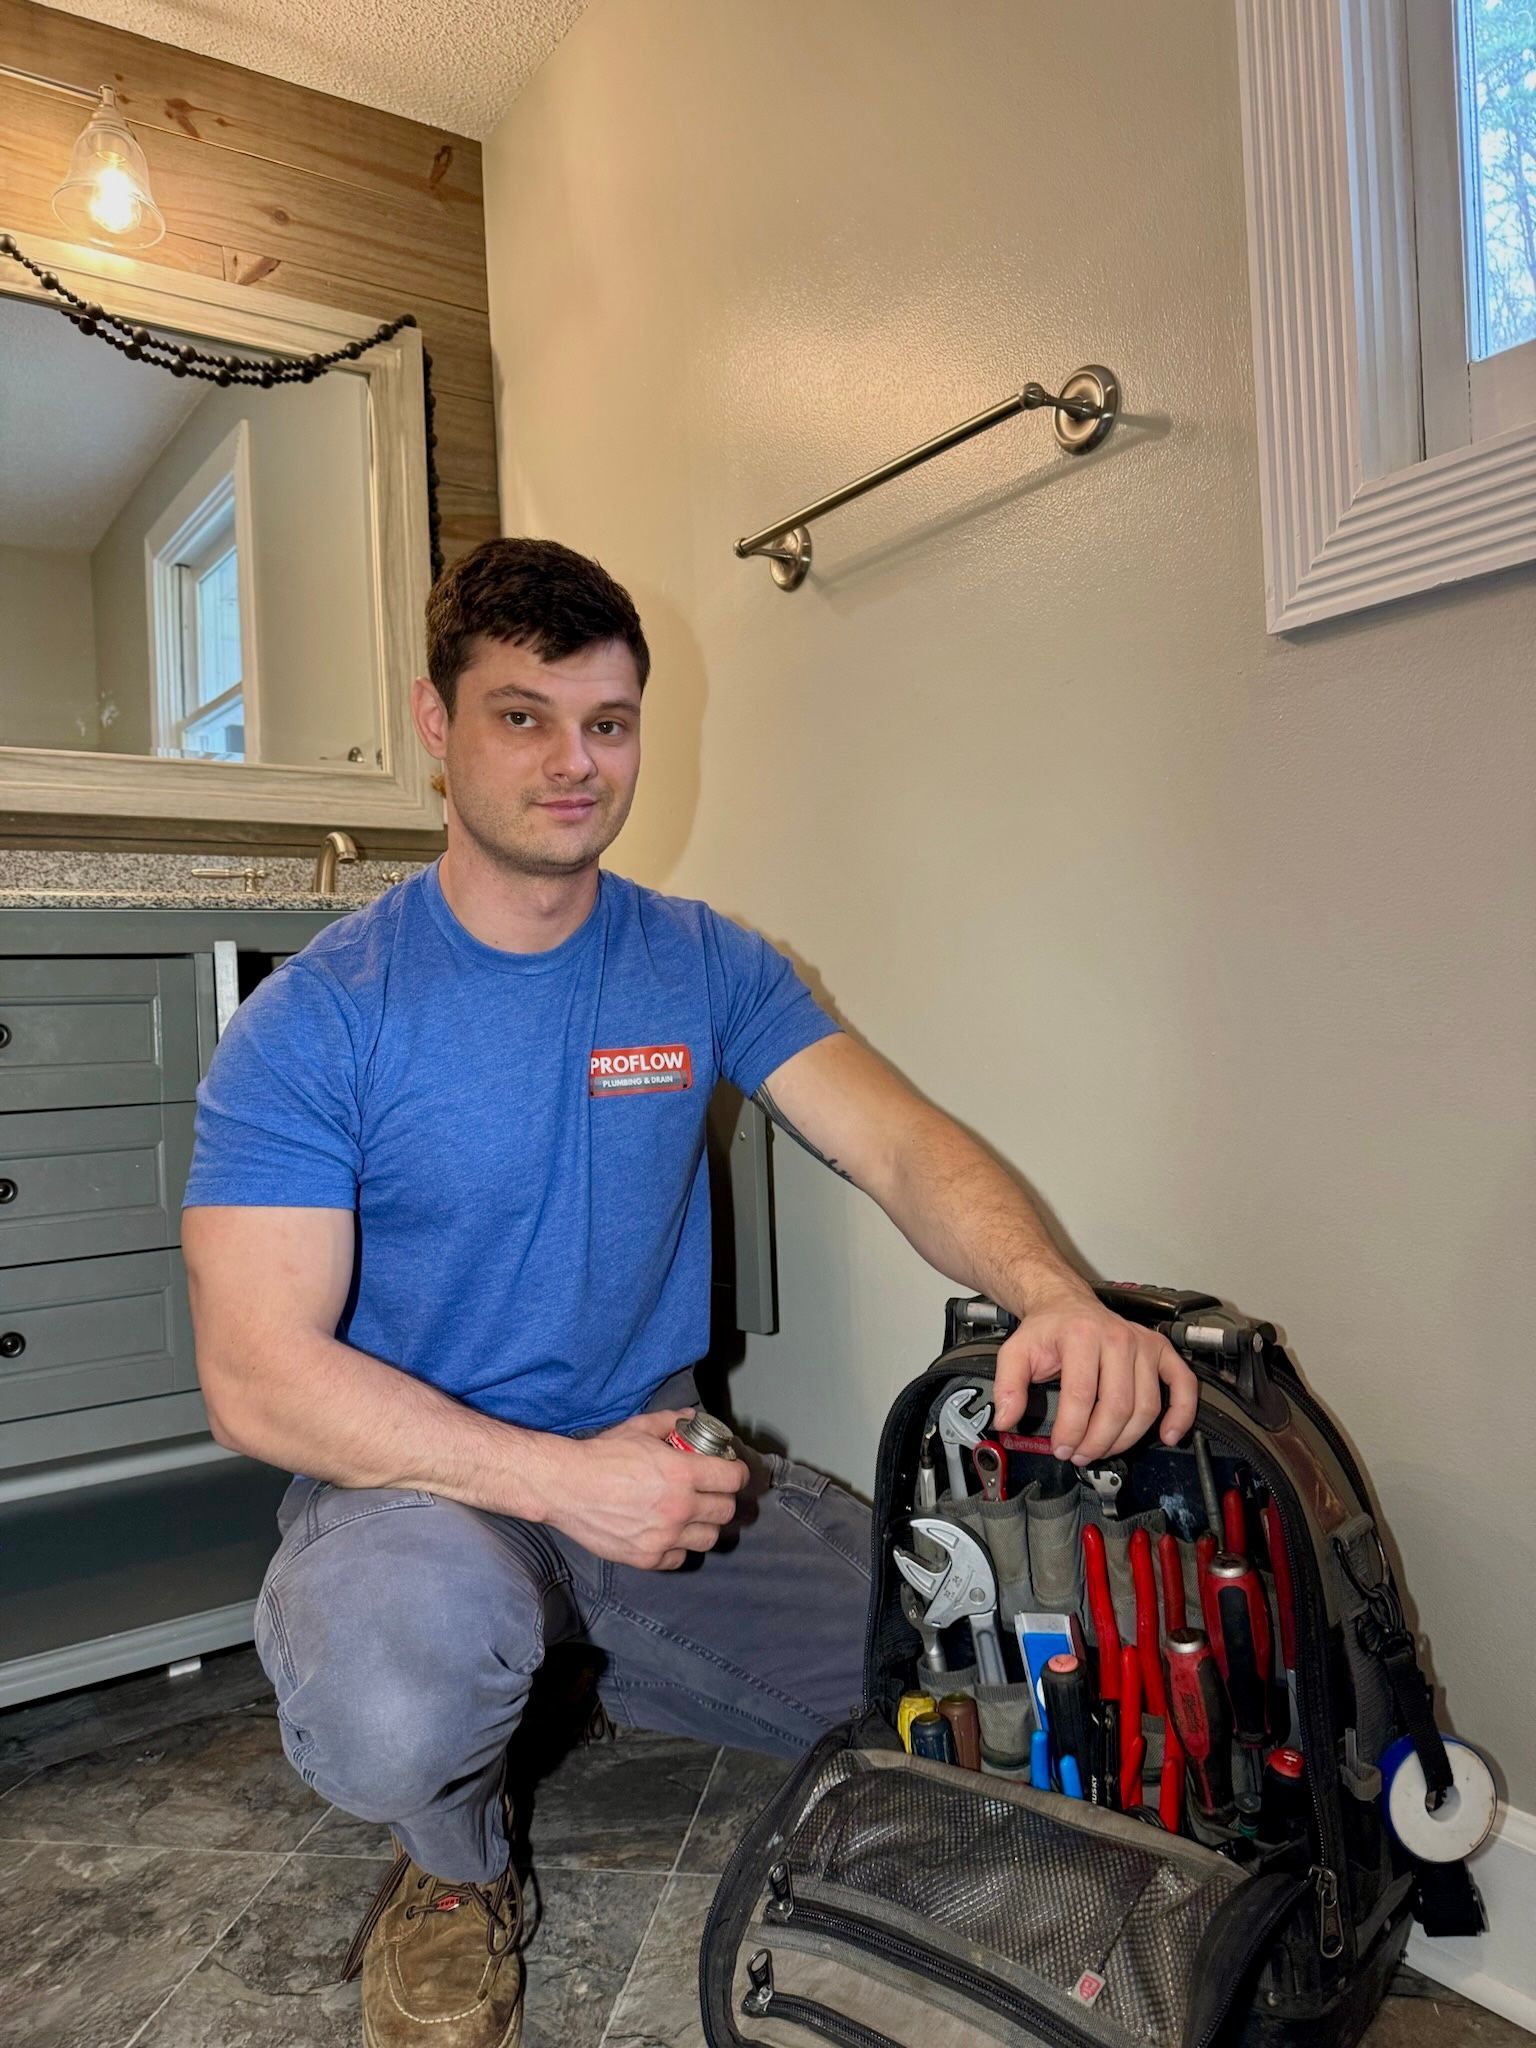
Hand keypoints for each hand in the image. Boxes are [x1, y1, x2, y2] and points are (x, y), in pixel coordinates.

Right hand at [541, 1410, 748, 1570]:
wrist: (565, 1486)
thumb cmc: (601, 1456)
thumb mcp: (639, 1428)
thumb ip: (671, 1422)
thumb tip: (692, 1419)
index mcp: (683, 1474)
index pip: (732, 1479)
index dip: (736, 1472)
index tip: (731, 1471)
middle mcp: (679, 1508)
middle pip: (725, 1511)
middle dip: (723, 1498)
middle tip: (712, 1492)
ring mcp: (664, 1537)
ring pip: (709, 1538)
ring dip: (705, 1525)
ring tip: (693, 1516)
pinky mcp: (647, 1558)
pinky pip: (680, 1558)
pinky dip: (679, 1547)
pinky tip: (669, 1533)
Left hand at [992, 1292, 1197, 1462]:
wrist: (1066, 1304)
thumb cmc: (1048, 1330)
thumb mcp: (1016, 1352)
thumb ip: (1007, 1386)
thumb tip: (1006, 1419)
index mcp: (1082, 1336)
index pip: (1081, 1397)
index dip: (1071, 1431)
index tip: (1061, 1448)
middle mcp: (1118, 1338)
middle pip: (1117, 1406)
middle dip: (1097, 1441)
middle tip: (1080, 1455)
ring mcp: (1143, 1344)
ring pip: (1146, 1406)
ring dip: (1126, 1438)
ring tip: (1104, 1449)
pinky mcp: (1161, 1351)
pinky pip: (1183, 1385)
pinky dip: (1181, 1413)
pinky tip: (1167, 1434)